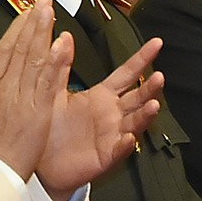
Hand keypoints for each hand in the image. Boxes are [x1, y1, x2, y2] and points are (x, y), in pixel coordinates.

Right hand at [0, 0, 66, 181]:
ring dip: (44, 33)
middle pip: (19, 49)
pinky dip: (56, 61)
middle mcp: (5, 89)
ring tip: (51, 12)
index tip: (25, 12)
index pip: (3, 51)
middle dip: (32, 23)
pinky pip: (48, 81)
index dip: (15, 30)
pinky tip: (63, 42)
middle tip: (42, 1)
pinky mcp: (40, 111)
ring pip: (34, 60)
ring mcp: (22, 98)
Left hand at [36, 38, 164, 199]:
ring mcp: (112, 134)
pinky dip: (125, 144)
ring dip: (145, 114)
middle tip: (159, 76)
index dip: (142, 58)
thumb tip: (64, 37)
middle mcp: (111, 114)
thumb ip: (60, 66)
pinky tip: (128, 137)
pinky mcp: (106, 155)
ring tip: (152, 105)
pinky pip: (119, 149)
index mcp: (101, 96)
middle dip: (150, 87)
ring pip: (134, 122)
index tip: (157, 43)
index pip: (126, 73)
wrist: (42, 163)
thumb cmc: (51, 128)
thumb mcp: (54, 93)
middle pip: (137, 97)